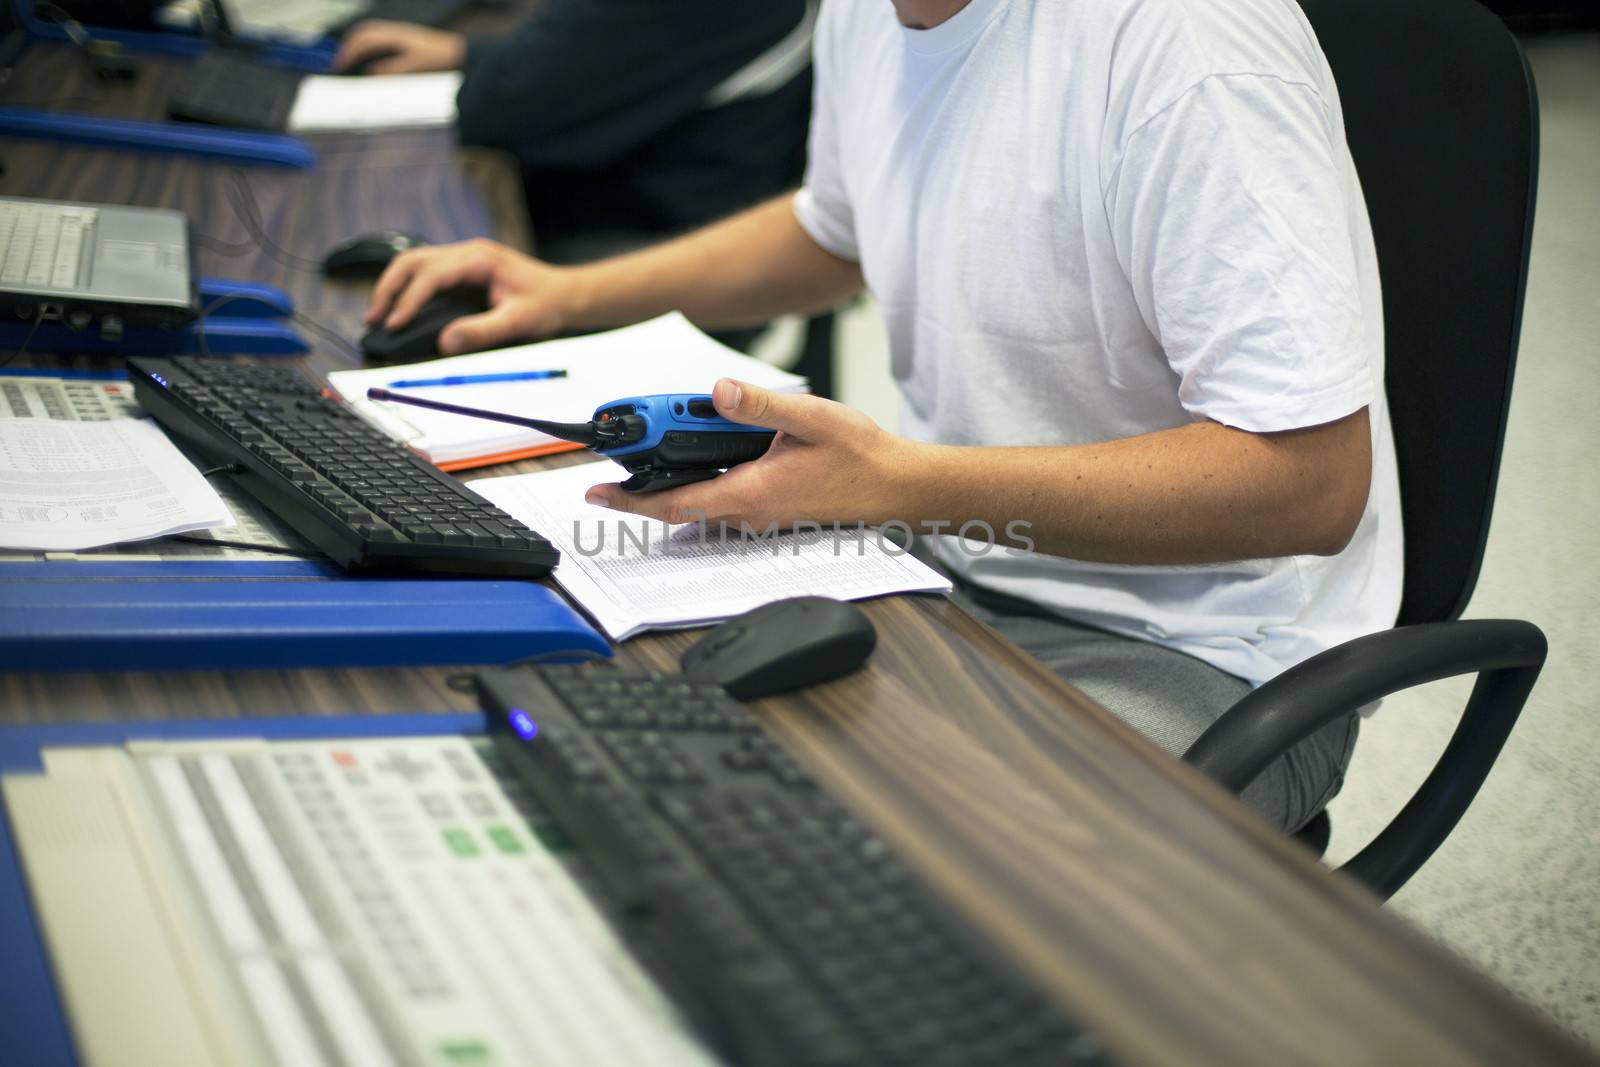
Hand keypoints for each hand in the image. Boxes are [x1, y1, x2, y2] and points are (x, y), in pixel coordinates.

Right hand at [334, 21, 464, 73]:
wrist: (457, 52)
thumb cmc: (437, 60)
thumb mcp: (413, 68)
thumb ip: (391, 70)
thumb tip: (369, 73)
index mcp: (393, 36)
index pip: (364, 41)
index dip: (349, 52)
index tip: (339, 65)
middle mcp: (394, 30)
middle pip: (363, 33)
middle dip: (348, 46)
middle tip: (339, 62)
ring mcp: (399, 32)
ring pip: (370, 32)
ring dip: (356, 43)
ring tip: (349, 58)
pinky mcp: (404, 36)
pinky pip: (379, 35)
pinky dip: (368, 43)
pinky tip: (368, 55)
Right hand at [365, 239, 584, 353]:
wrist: (567, 295)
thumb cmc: (548, 305)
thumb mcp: (519, 323)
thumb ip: (482, 332)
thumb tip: (445, 343)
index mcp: (480, 259)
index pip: (432, 274)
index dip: (409, 299)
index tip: (395, 324)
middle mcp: (468, 253)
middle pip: (413, 261)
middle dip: (389, 288)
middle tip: (373, 320)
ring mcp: (464, 259)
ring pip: (415, 264)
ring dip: (393, 287)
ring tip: (379, 317)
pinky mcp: (463, 271)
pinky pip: (426, 274)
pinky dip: (407, 290)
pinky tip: (399, 311)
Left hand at [584, 379, 925, 529]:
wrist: (896, 486)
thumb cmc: (861, 457)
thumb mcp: (811, 418)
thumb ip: (760, 404)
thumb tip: (719, 391)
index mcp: (752, 492)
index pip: (676, 502)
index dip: (630, 499)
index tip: (596, 490)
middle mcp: (749, 512)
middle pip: (678, 505)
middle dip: (641, 483)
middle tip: (614, 456)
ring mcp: (758, 515)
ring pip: (698, 502)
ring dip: (669, 480)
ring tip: (651, 447)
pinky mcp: (768, 510)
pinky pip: (719, 500)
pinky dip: (697, 480)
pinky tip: (700, 454)